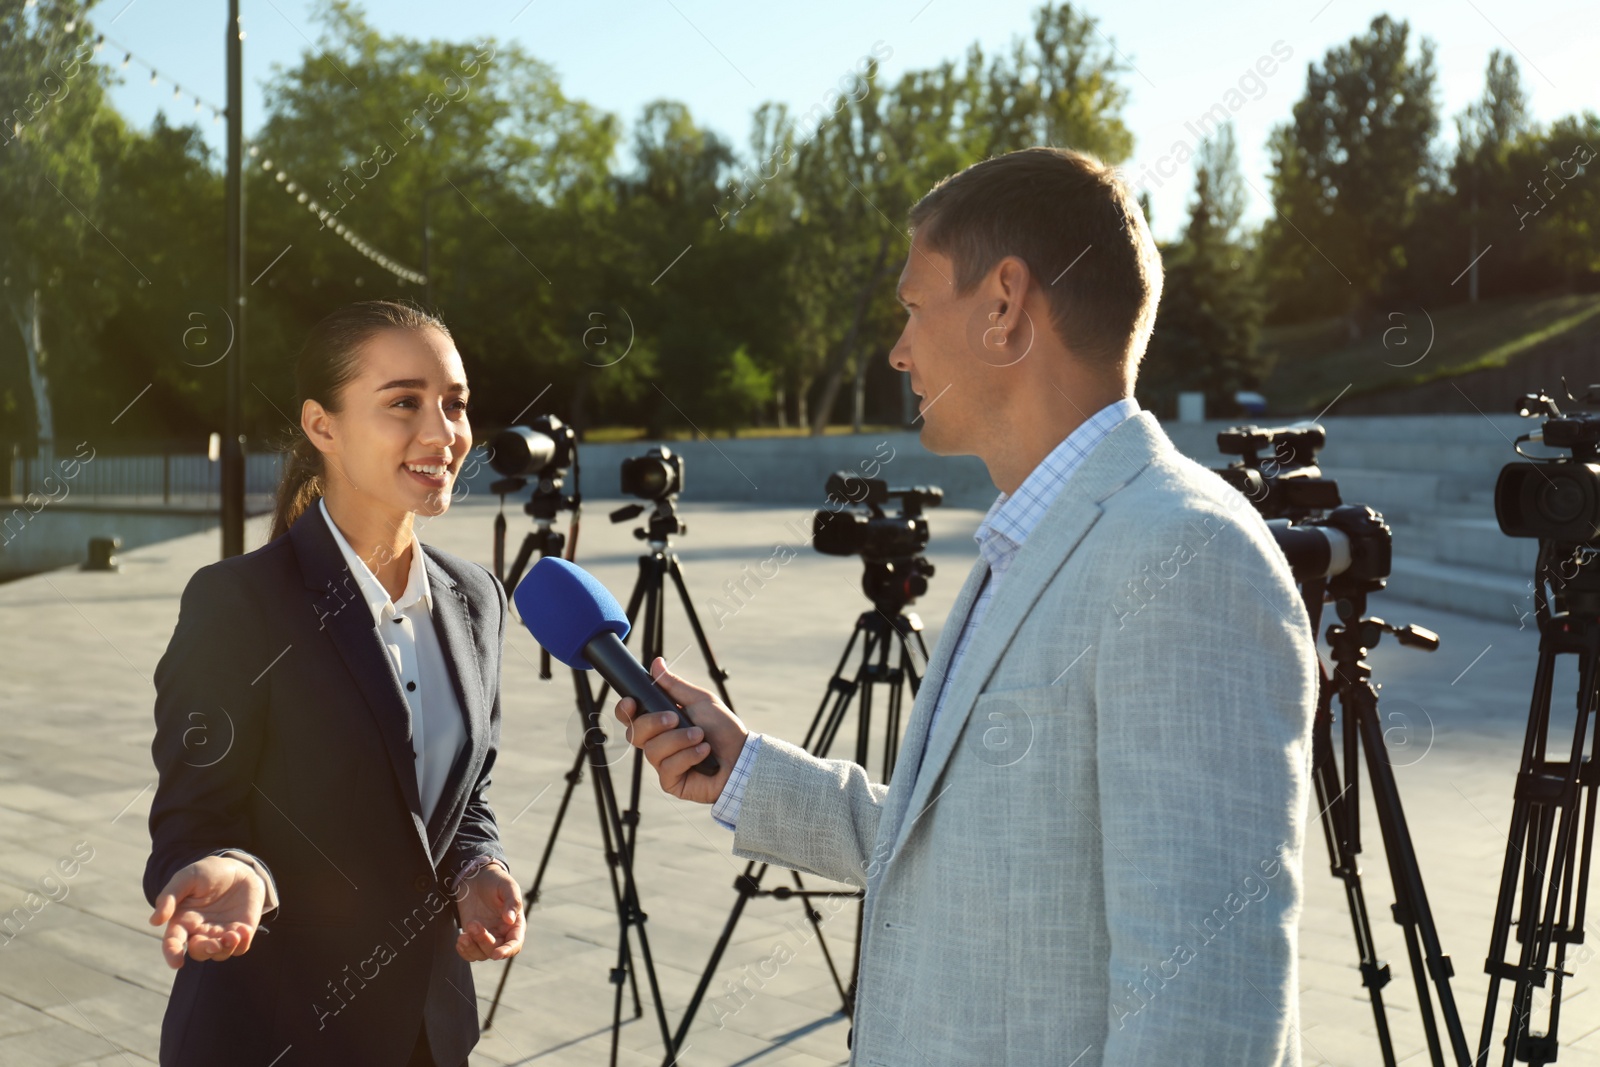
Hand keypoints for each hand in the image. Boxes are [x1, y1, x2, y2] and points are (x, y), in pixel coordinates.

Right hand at [148, 855, 265, 968]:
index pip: (173, 943)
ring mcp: (221, 933)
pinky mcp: (240, 931)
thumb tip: (154, 922)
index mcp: (182, 921)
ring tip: (233, 936)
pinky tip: (244, 931)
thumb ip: (169, 897)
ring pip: (220, 954)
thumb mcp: (187, 878)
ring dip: (226, 949)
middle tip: (214, 944)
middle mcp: (200, 932)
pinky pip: (241, 947)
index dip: (172, 954)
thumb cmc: (207, 873)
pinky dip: (242, 943)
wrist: (237, 868)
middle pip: (199, 952)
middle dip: (205, 951)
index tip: (177, 963)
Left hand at [453, 862, 524, 961]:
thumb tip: (510, 920)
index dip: (508, 951)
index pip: (515, 943)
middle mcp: (502, 933)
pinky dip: (464, 951)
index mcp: (515, 924)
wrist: (476, 877)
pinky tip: (460, 939)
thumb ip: (512, 901)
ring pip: (481, 954)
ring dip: (472, 947)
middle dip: (483, 941)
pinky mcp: (472, 936)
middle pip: (496, 950)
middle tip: (473, 924)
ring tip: (464, 934)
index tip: (496, 955)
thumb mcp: (507, 886)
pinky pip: (469, 953)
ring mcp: (487, 936)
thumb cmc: (495, 880)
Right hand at [614, 657, 747, 804]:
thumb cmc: (723, 729)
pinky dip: (688, 756)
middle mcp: (658, 743)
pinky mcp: (671, 782)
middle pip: (635, 733)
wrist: (742, 756)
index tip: (631, 701)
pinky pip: (668, 768)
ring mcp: (663, 764)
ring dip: (679, 739)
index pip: (631, 717)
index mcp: (660, 723)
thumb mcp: (700, 700)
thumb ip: (675, 685)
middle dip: (655, 723)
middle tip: (675, 718)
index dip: (625, 710)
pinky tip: (704, 752)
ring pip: (652, 750)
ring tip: (700, 736)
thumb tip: (657, 663)